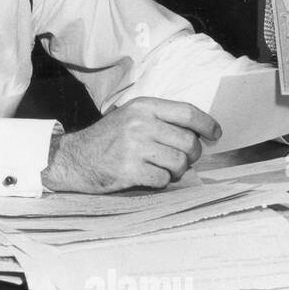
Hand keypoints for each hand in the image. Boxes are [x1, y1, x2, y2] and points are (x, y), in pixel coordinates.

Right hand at [41, 98, 220, 192]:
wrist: (74, 159)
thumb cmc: (107, 140)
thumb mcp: (130, 117)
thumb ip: (159, 119)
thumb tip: (199, 132)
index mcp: (142, 107)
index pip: (187, 112)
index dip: (206, 124)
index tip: (214, 134)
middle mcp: (139, 124)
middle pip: (187, 141)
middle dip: (191, 155)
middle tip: (182, 159)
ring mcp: (134, 147)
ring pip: (179, 162)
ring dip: (176, 171)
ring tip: (162, 169)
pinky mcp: (129, 170)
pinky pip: (163, 180)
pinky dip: (161, 182)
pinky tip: (148, 177)